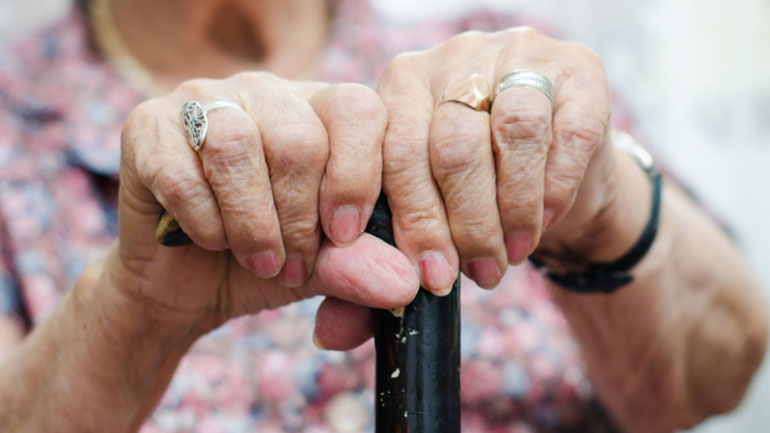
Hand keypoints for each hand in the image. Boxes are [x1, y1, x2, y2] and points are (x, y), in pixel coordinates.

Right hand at [115, 72, 417, 336]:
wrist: (186, 287)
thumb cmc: (268, 263)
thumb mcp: (325, 268)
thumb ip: (363, 267)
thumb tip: (405, 286)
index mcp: (321, 110)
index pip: (359, 110)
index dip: (358, 177)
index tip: (345, 236)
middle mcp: (266, 92)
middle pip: (298, 137)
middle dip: (299, 219)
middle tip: (292, 265)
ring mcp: (205, 100)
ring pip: (238, 144)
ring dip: (252, 223)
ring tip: (258, 260)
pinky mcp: (148, 126)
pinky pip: (182, 171)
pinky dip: (204, 222)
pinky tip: (210, 241)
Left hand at [313, 28, 630, 348]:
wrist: (552, 169)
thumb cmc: (472, 197)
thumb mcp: (421, 222)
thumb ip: (373, 268)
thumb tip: (329, 334)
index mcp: (402, 84)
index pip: (393, 146)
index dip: (406, 216)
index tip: (416, 276)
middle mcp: (454, 59)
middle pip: (450, 142)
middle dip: (459, 225)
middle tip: (464, 277)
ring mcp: (519, 56)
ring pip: (512, 132)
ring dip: (509, 211)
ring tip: (505, 259)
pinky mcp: (579, 70)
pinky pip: (568, 135)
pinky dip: (552, 191)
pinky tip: (540, 223)